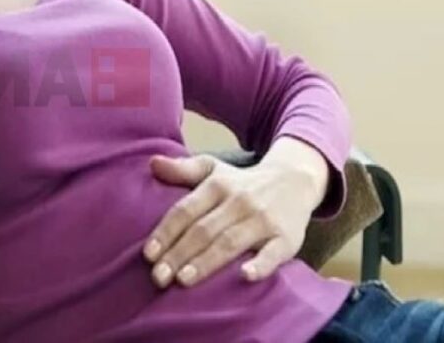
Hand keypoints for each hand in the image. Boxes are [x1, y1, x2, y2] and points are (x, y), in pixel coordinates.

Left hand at [142, 150, 325, 288]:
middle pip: (203, 230)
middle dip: (178, 254)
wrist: (295, 180)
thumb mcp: (212, 168)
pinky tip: (245, 276)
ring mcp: (263, 220)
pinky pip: (274, 253)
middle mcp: (238, 201)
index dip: (166, 232)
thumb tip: (152, 162)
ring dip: (206, 262)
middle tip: (158, 277)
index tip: (148, 255)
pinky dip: (261, 265)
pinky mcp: (287, 237)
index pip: (185, 211)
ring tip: (183, 280)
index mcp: (217, 185)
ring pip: (230, 242)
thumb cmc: (242, 182)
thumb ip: (182, 169)